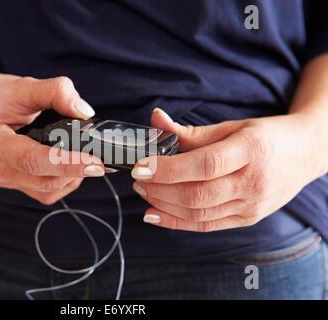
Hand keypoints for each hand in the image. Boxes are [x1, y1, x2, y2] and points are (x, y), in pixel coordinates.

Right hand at [0, 72, 104, 204]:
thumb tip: (85, 110)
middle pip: (44, 180)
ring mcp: (1, 179)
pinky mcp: (11, 183)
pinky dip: (60, 181)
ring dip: (70, 178)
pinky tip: (68, 165)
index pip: (33, 160)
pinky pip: (42, 192)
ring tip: (83, 158)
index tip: (96, 162)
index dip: (67, 163)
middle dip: (76, 171)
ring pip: (45, 191)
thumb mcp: (21, 86)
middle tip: (100, 157)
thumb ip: (54, 92)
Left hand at [132, 108, 324, 231]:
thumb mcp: (231, 127)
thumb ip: (190, 131)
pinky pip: (206, 226)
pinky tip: (154, 214)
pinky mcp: (247, 220)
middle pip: (198, 194)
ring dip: (163, 205)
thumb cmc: (265, 137)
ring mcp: (252, 206)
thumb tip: (155, 119)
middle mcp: (254, 182)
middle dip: (159, 189)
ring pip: (199, 214)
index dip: (169, 168)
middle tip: (138, 178)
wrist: (305, 155)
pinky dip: (176, 223)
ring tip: (144, 191)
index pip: (205, 164)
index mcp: (252, 150)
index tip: (141, 167)